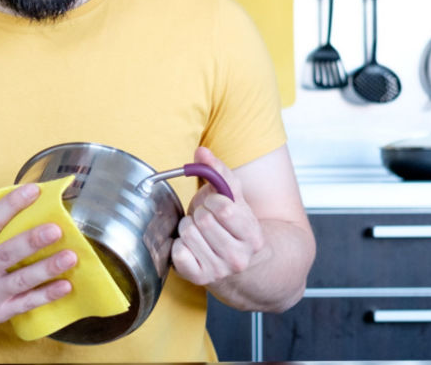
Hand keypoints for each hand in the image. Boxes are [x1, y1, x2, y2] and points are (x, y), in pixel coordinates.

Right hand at [0, 183, 77, 329]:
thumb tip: (9, 195)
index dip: (11, 205)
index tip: (34, 191)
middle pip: (6, 253)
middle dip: (33, 240)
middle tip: (56, 229)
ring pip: (21, 280)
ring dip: (48, 268)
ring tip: (71, 256)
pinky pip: (26, 303)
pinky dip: (47, 295)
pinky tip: (66, 285)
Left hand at [171, 147, 264, 287]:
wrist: (236, 263)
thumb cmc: (231, 226)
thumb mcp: (232, 199)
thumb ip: (219, 172)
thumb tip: (201, 152)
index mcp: (252, 236)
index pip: (225, 209)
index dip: (214, 201)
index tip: (216, 205)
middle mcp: (238, 258)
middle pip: (203, 220)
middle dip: (199, 213)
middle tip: (205, 219)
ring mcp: (219, 271)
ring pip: (188, 234)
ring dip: (188, 227)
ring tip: (199, 232)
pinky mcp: (199, 278)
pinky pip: (177, 252)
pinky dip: (178, 245)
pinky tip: (190, 246)